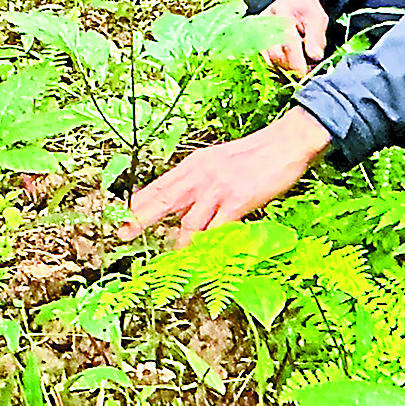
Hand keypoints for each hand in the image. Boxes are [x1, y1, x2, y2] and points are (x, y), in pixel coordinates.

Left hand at [120, 108, 332, 247]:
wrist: (285, 143)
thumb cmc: (255, 155)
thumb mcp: (217, 162)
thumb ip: (198, 182)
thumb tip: (180, 202)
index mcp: (192, 165)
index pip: (157, 185)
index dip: (136, 203)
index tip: (119, 217)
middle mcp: (199, 176)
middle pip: (162, 200)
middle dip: (140, 219)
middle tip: (123, 234)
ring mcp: (217, 190)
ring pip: (188, 222)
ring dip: (177, 245)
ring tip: (169, 262)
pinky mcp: (237, 202)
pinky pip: (217, 230)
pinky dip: (208, 246)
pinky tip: (202, 257)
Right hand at [261, 0, 333, 78]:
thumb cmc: (306, 8)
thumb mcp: (317, 18)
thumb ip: (317, 37)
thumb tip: (316, 57)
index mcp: (282, 14)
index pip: (287, 43)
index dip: (297, 62)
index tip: (305, 75)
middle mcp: (265, 23)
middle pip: (275, 55)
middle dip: (290, 69)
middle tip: (303, 74)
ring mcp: (257, 32)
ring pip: (268, 60)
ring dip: (283, 70)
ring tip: (297, 70)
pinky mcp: (255, 40)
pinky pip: (264, 60)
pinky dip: (277, 67)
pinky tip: (287, 67)